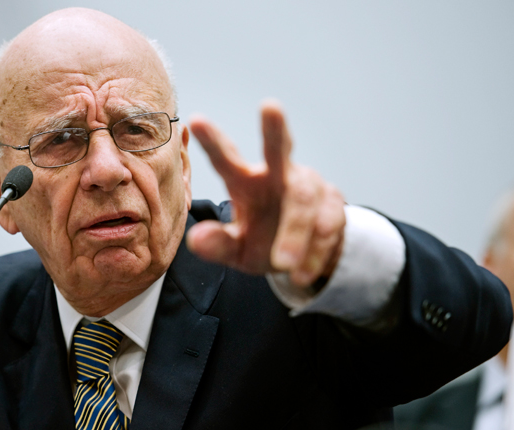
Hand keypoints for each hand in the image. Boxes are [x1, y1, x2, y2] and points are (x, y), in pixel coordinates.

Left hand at [187, 100, 345, 286]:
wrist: (304, 259)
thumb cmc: (262, 243)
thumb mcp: (237, 251)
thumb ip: (218, 246)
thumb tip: (195, 240)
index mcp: (246, 182)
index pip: (227, 159)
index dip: (213, 141)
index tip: (195, 120)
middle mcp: (278, 175)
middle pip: (278, 148)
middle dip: (274, 128)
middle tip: (270, 106)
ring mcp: (309, 186)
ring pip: (303, 198)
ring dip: (294, 232)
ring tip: (283, 264)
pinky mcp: (334, 203)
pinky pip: (328, 223)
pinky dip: (315, 249)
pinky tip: (303, 271)